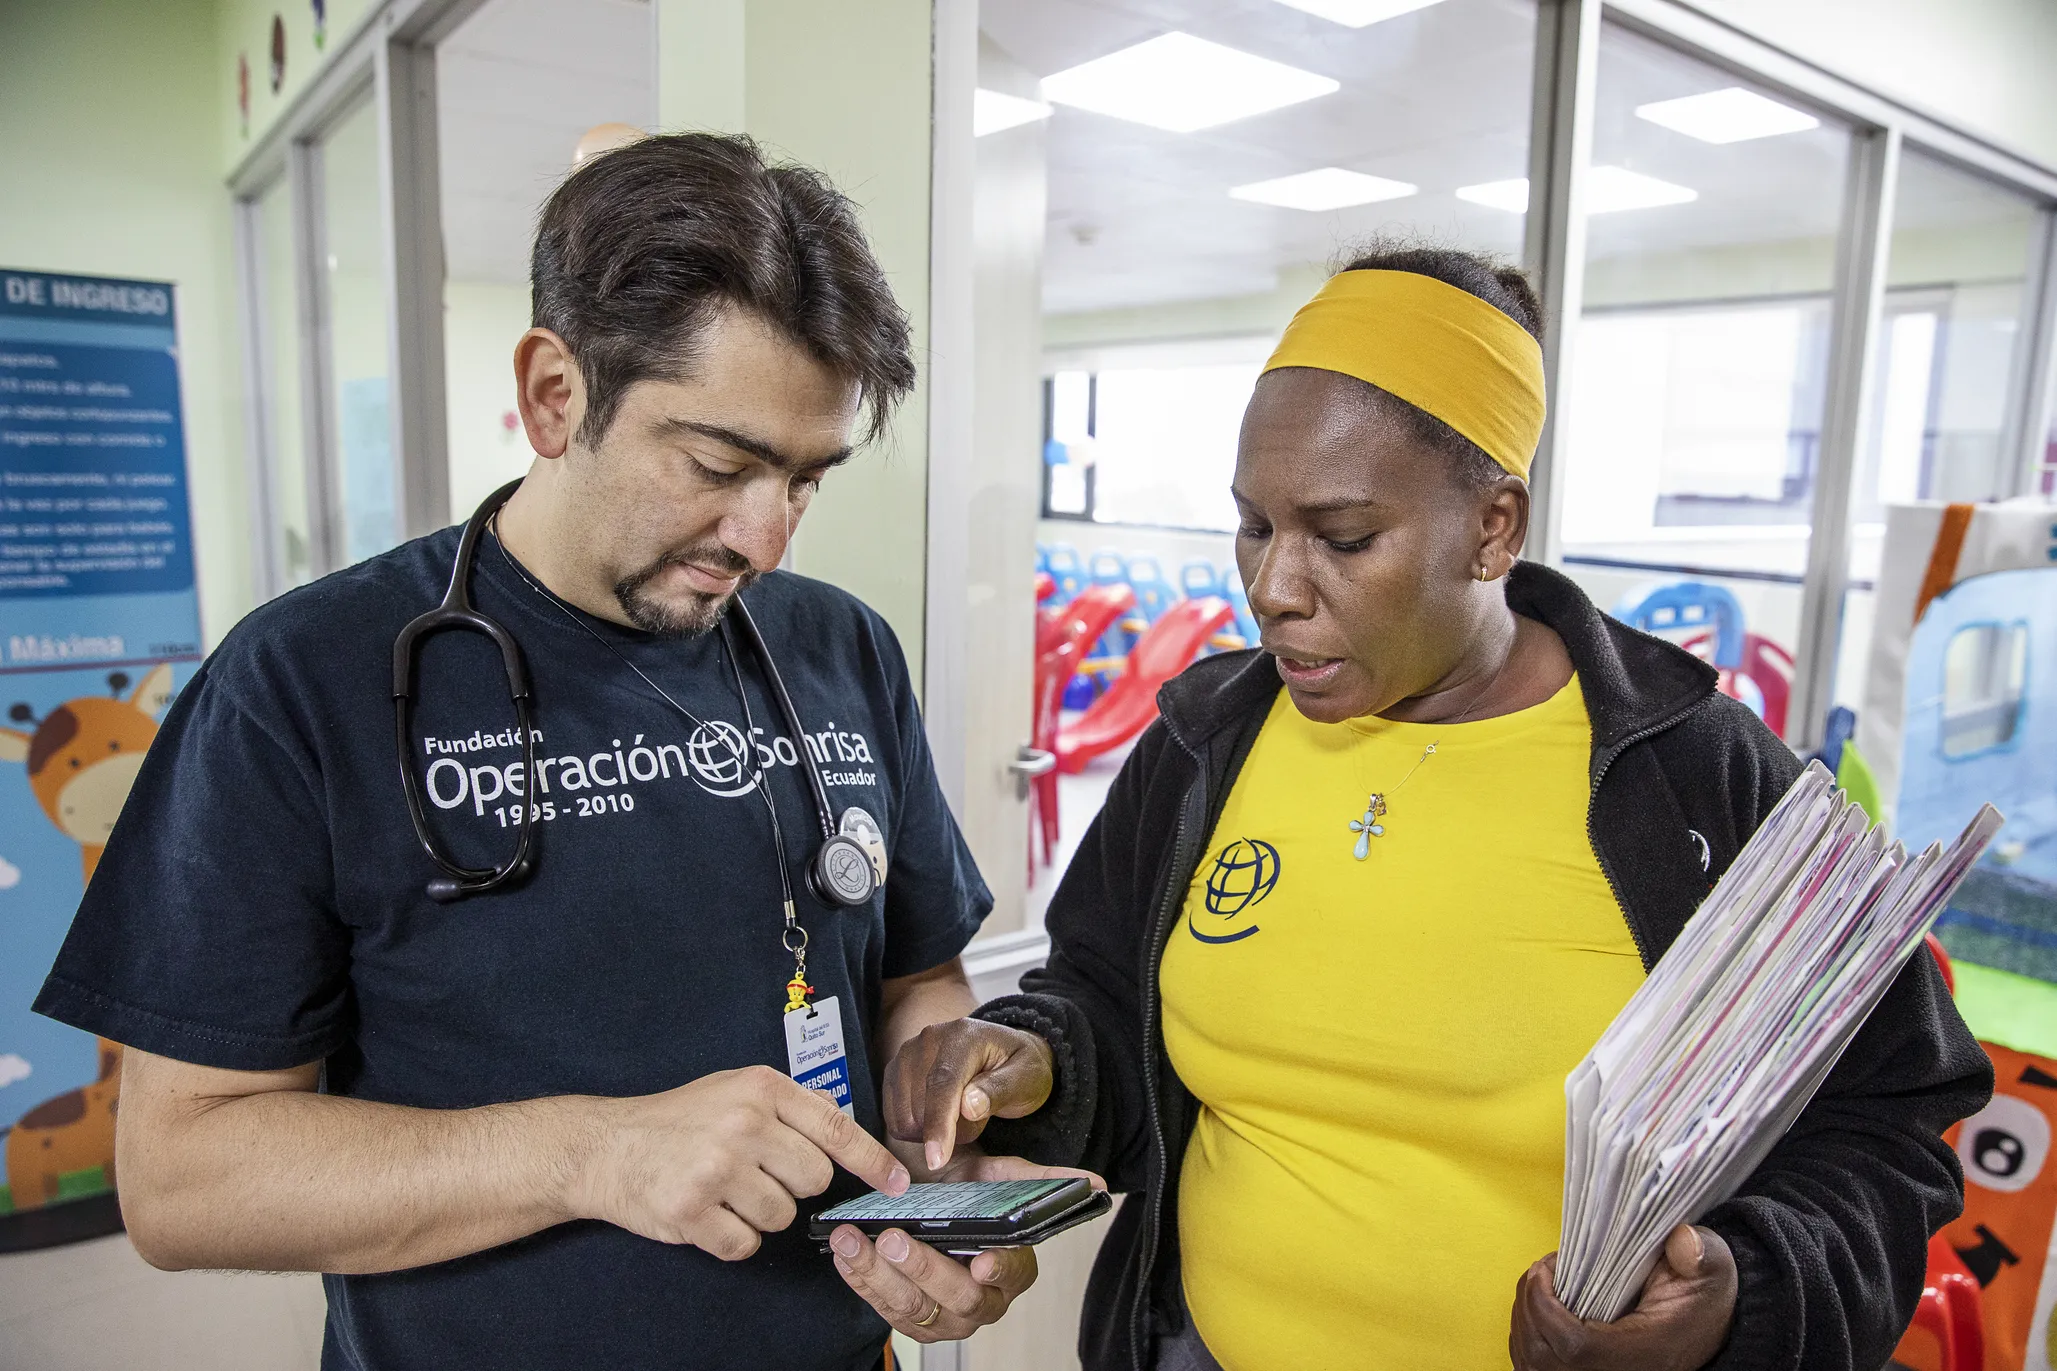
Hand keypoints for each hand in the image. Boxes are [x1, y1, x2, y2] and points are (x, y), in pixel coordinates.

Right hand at [572, 1065, 908, 1260]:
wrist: (607, 1147)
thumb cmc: (678, 1119)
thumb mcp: (735, 1088)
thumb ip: (790, 1103)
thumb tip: (841, 1122)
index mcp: (760, 1088)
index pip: (835, 1126)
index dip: (873, 1160)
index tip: (898, 1183)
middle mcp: (743, 1124)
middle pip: (814, 1179)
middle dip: (793, 1186)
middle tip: (755, 1174)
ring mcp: (716, 1168)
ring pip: (782, 1216)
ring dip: (759, 1214)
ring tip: (724, 1190)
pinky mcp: (691, 1210)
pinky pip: (744, 1244)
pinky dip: (731, 1238)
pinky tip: (708, 1213)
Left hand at [828, 1152, 1092, 1341]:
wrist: (922, 1197)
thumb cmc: (963, 1189)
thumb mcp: (999, 1176)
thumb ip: (1041, 1180)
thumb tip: (1093, 1182)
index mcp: (1013, 1268)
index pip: (1011, 1274)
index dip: (998, 1269)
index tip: (981, 1261)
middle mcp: (983, 1301)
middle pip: (956, 1299)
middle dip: (922, 1269)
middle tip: (892, 1238)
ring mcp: (944, 1318)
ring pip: (913, 1309)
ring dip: (877, 1275)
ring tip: (852, 1240)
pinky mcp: (909, 1323)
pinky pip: (882, 1310)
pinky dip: (859, 1280)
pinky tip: (844, 1253)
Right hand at [884, 1018, 1055, 1170]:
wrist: (1005, 1054)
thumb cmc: (1019, 1068)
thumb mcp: (1026, 1078)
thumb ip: (999, 1090)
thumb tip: (968, 1107)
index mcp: (963, 1035)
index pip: (943, 1082)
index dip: (938, 1123)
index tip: (938, 1160)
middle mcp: (928, 1038)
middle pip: (920, 1105)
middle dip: (948, 1131)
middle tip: (978, 1118)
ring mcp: (907, 1054)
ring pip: (905, 1116)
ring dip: (933, 1132)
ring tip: (962, 1115)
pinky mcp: (895, 1072)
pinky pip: (895, 1119)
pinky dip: (916, 1131)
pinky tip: (941, 1118)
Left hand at [1510, 1225, 1737, 1370]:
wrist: (1704, 1327)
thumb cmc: (1700, 1297)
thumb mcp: (1711, 1269)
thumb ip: (1699, 1254)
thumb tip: (1683, 1240)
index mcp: (1646, 1354)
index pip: (1574, 1347)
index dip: (1546, 1307)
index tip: (1546, 1269)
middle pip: (1542, 1356)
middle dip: (1529, 1306)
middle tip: (1542, 1271)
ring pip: (1533, 1365)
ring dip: (1525, 1320)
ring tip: (1541, 1287)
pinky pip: (1535, 1369)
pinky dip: (1528, 1338)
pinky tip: (1542, 1312)